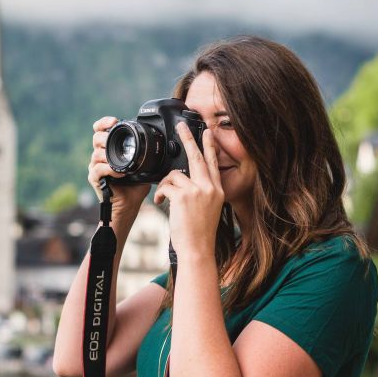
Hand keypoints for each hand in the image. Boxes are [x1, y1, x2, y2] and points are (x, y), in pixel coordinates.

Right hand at [88, 117, 150, 216]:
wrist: (129, 205)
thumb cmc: (135, 187)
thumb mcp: (143, 166)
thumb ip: (145, 154)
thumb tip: (158, 144)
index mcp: (110, 149)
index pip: (100, 130)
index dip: (104, 123)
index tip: (113, 121)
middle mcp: (100, 156)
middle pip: (96, 138)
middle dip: (105, 137)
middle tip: (115, 141)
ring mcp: (95, 166)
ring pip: (96, 154)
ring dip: (109, 155)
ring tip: (123, 161)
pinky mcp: (94, 178)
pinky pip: (98, 169)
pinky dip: (109, 169)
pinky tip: (120, 173)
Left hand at [153, 123, 223, 260]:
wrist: (198, 250)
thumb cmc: (199, 234)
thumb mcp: (207, 209)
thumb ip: (200, 192)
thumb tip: (183, 180)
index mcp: (217, 190)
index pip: (213, 163)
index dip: (209, 146)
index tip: (207, 133)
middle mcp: (210, 187)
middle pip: (197, 157)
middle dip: (188, 139)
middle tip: (181, 126)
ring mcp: (197, 191)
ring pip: (174, 175)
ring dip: (165, 185)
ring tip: (164, 198)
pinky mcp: (183, 196)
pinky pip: (166, 186)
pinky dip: (160, 193)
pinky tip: (161, 203)